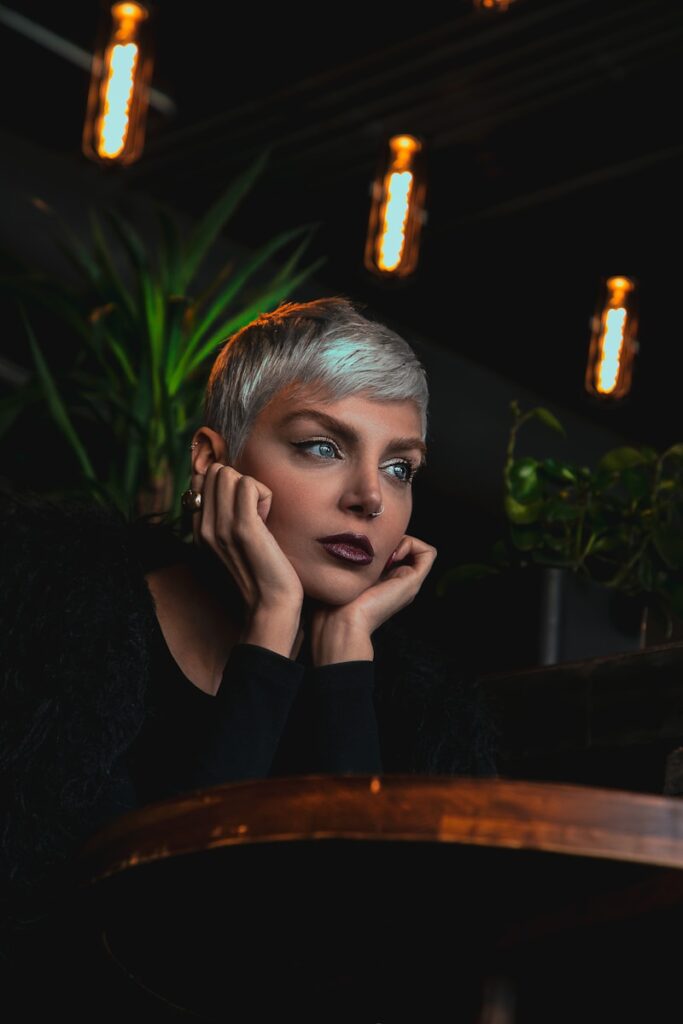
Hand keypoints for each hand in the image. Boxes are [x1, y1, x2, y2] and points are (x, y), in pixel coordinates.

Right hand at [193, 462, 303, 620]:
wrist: (271, 603)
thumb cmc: (263, 569)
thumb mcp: (236, 540)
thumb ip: (226, 513)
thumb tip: (231, 479)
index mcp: (199, 530)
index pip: (200, 480)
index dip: (227, 484)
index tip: (244, 509)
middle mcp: (203, 527)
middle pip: (215, 471)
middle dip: (239, 483)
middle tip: (254, 512)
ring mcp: (220, 527)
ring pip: (228, 473)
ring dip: (252, 488)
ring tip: (260, 516)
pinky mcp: (242, 527)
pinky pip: (248, 483)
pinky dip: (264, 494)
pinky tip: (267, 518)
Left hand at [308, 534, 437, 663]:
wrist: (341, 622)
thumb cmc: (333, 601)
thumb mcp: (340, 574)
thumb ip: (348, 559)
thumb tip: (349, 539)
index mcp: (383, 581)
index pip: (393, 550)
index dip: (384, 539)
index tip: (366, 544)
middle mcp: (399, 581)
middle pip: (407, 547)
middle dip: (393, 538)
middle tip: (375, 545)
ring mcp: (408, 582)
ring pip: (419, 548)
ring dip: (404, 539)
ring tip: (384, 550)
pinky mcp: (413, 582)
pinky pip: (428, 553)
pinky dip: (412, 544)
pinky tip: (393, 553)